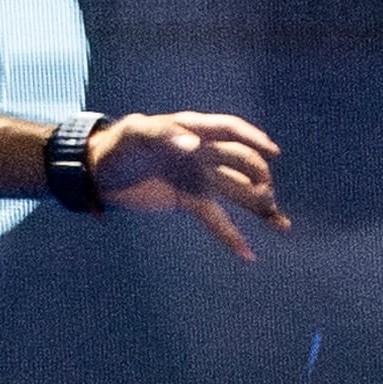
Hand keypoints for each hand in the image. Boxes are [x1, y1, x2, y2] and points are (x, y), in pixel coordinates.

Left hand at [88, 112, 289, 260]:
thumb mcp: (135, 134)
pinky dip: (231, 236)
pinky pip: (217, 219)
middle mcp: (204, 153)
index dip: (252, 139)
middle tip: (266, 198)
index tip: (272, 152)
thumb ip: (163, 135)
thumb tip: (193, 145)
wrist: (101, 172)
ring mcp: (201, 178)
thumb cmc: (119, 146)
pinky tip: (247, 253)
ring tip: (281, 225)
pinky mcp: (192, 201)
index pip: (230, 131)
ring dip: (260, 207)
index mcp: (194, 130)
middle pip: (241, 164)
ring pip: (239, 192)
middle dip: (258, 179)